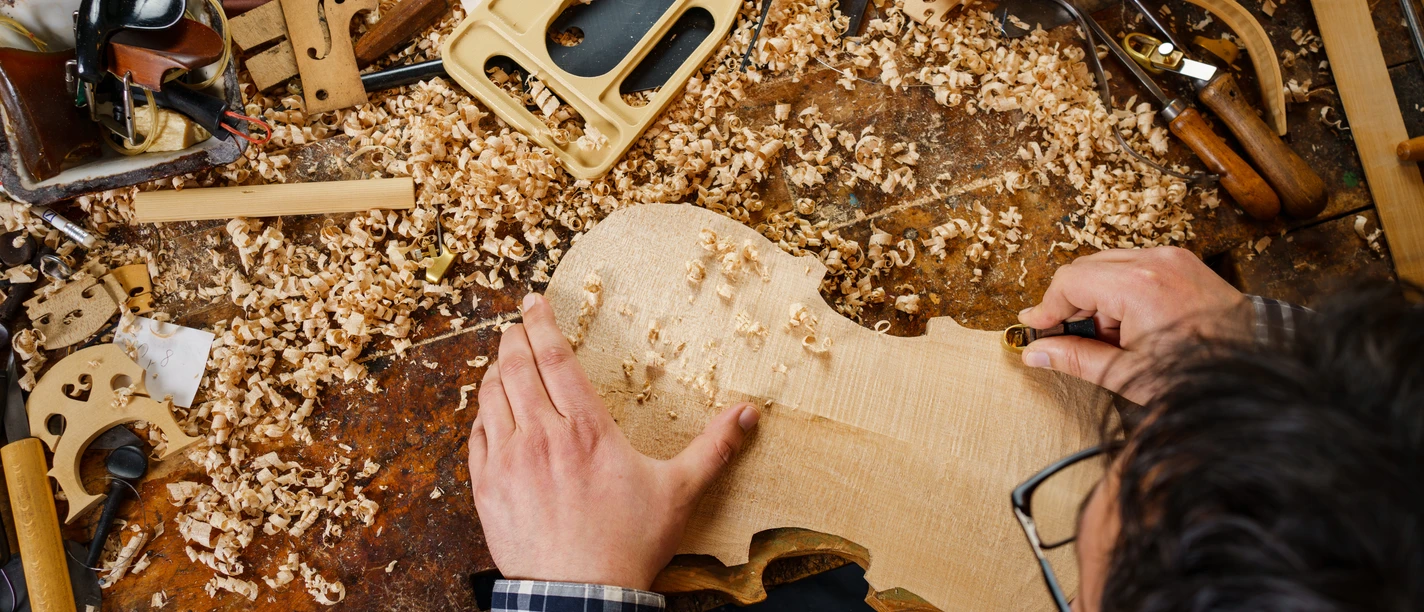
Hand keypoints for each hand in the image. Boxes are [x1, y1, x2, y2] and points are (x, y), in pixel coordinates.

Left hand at [469, 293, 760, 589]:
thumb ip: (714, 447)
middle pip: (516, 368)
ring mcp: (508, 462)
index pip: (555, 359)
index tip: (534, 301)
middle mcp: (541, 436)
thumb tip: (749, 414)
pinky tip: (490, 410)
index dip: (542, 323)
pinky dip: (482, 414)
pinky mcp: (487, 489)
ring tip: (502, 360)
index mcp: (586, 429)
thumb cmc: (629, 544)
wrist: (583, 597)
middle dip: (513, 338)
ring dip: (495, 371)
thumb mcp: (679, 492)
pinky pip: (477, 437)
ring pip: (491, 397)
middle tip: (515, 324)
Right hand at [1017, 247, 1247, 403]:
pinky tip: (1131, 325)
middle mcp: (1156, 261)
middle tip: (1066, 338)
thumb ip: (1074, 357)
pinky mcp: (1188, 264)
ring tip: (1110, 338)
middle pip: (1088, 269)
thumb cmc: (1195, 377)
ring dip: (1098, 298)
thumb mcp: (1125, 372)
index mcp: (1138, 285)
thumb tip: (1035, 353)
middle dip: (1072, 304)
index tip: (1035, 327)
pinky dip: (1124, 291)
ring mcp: (1175, 259)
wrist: (1253, 375)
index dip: (1047, 306)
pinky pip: (1139, 267)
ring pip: (1111, 266)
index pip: (1070, 281)